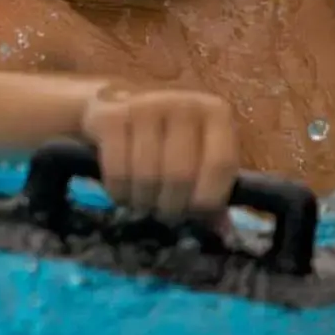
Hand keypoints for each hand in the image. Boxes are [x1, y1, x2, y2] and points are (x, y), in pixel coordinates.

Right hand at [79, 84, 239, 221]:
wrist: (115, 102)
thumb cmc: (165, 137)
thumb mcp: (196, 154)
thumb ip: (212, 188)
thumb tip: (222, 232)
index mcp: (215, 112)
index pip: (220, 163)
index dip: (208, 197)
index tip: (194, 211)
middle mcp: (183, 103)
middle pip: (181, 175)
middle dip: (170, 205)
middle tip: (163, 211)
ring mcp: (145, 106)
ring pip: (147, 176)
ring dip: (143, 201)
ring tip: (143, 202)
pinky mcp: (111, 117)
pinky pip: (117, 171)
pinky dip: (119, 192)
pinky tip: (121, 193)